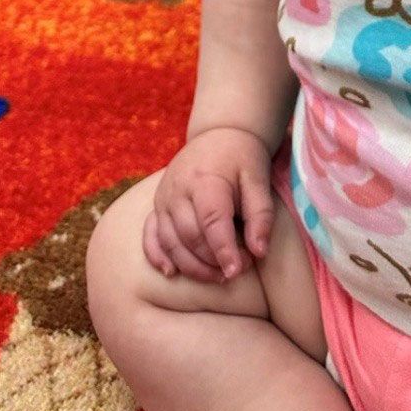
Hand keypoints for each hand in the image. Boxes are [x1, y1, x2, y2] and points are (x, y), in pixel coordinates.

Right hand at [143, 126, 274, 283]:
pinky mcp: (157, 205)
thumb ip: (260, 214)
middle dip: (212, 261)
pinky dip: (157, 256)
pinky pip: (150, 235)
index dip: (224, 250)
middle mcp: (178, 190)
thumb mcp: (258, 179)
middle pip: (189, 236)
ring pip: (170, 241)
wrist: (219, 133)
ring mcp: (163, 198)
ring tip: (217, 277)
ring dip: (191, 266)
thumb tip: (259, 252)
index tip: (237, 271)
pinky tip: (171, 273)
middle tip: (237, 271)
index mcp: (205, 180)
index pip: (212, 221)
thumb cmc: (242, 158)